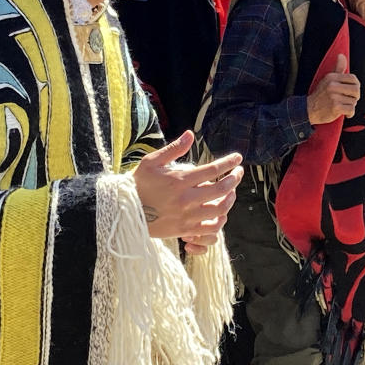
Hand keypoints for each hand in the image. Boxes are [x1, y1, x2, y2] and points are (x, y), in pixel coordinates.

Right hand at [133, 130, 243, 247]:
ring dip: (230, 198)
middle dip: (235, 178)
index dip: (228, 162)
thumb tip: (190, 134)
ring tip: (232, 191)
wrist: (125, 212)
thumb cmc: (138, 183)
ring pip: (219, 209)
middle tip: (239, 171)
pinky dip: (220, 220)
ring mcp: (187, 216)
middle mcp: (186, 198)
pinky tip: (222, 212)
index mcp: (179, 180)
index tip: (238, 158)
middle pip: (221, 188)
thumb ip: (174, 148)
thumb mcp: (152, 161)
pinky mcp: (185, 230)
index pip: (212, 169)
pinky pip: (210, 229)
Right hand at [307, 53, 360, 124]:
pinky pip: (351, 110)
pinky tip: (345, 113)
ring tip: (343, 105)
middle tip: (350, 99)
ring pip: (354, 101)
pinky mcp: (335, 107)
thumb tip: (341, 55)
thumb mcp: (327, 79)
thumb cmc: (320, 95)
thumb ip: (338, 68)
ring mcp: (334, 97)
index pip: (352, 78)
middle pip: (356, 90)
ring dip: (351, 105)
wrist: (309, 109)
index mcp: (332, 77)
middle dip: (355, 96)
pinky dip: (350, 113)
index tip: (352, 90)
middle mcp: (333, 86)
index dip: (356, 85)